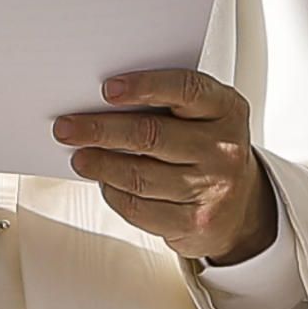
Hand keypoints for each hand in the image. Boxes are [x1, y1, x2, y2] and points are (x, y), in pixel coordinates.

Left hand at [53, 69, 276, 264]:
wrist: (240, 209)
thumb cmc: (209, 151)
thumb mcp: (205, 118)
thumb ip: (168, 105)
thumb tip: (102, 104)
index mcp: (227, 110)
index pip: (185, 89)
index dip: (144, 87)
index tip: (107, 89)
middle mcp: (224, 149)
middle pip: (152, 135)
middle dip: (101, 130)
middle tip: (67, 127)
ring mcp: (211, 188)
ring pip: (140, 175)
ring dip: (101, 165)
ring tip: (79, 157)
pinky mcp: (193, 222)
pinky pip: (141, 208)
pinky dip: (114, 194)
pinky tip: (104, 182)